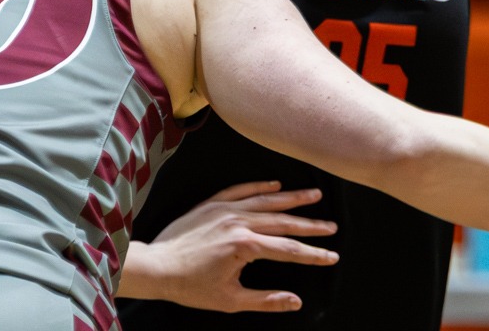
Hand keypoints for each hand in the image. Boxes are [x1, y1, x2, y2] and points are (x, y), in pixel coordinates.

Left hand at [129, 181, 338, 312]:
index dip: (313, 254)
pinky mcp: (212, 203)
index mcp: (245, 246)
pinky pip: (241, 189)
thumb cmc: (190, 287)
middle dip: (311, 225)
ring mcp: (225, 209)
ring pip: (267, 200)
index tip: (332, 256)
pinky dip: (260, 186)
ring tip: (315, 194)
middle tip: (332, 226)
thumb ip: (265, 299)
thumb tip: (296, 301)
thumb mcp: (230, 300)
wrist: (156, 268)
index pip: (289, 250)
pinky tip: (276, 185)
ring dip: (293, 198)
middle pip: (284, 221)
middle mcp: (239, 222)